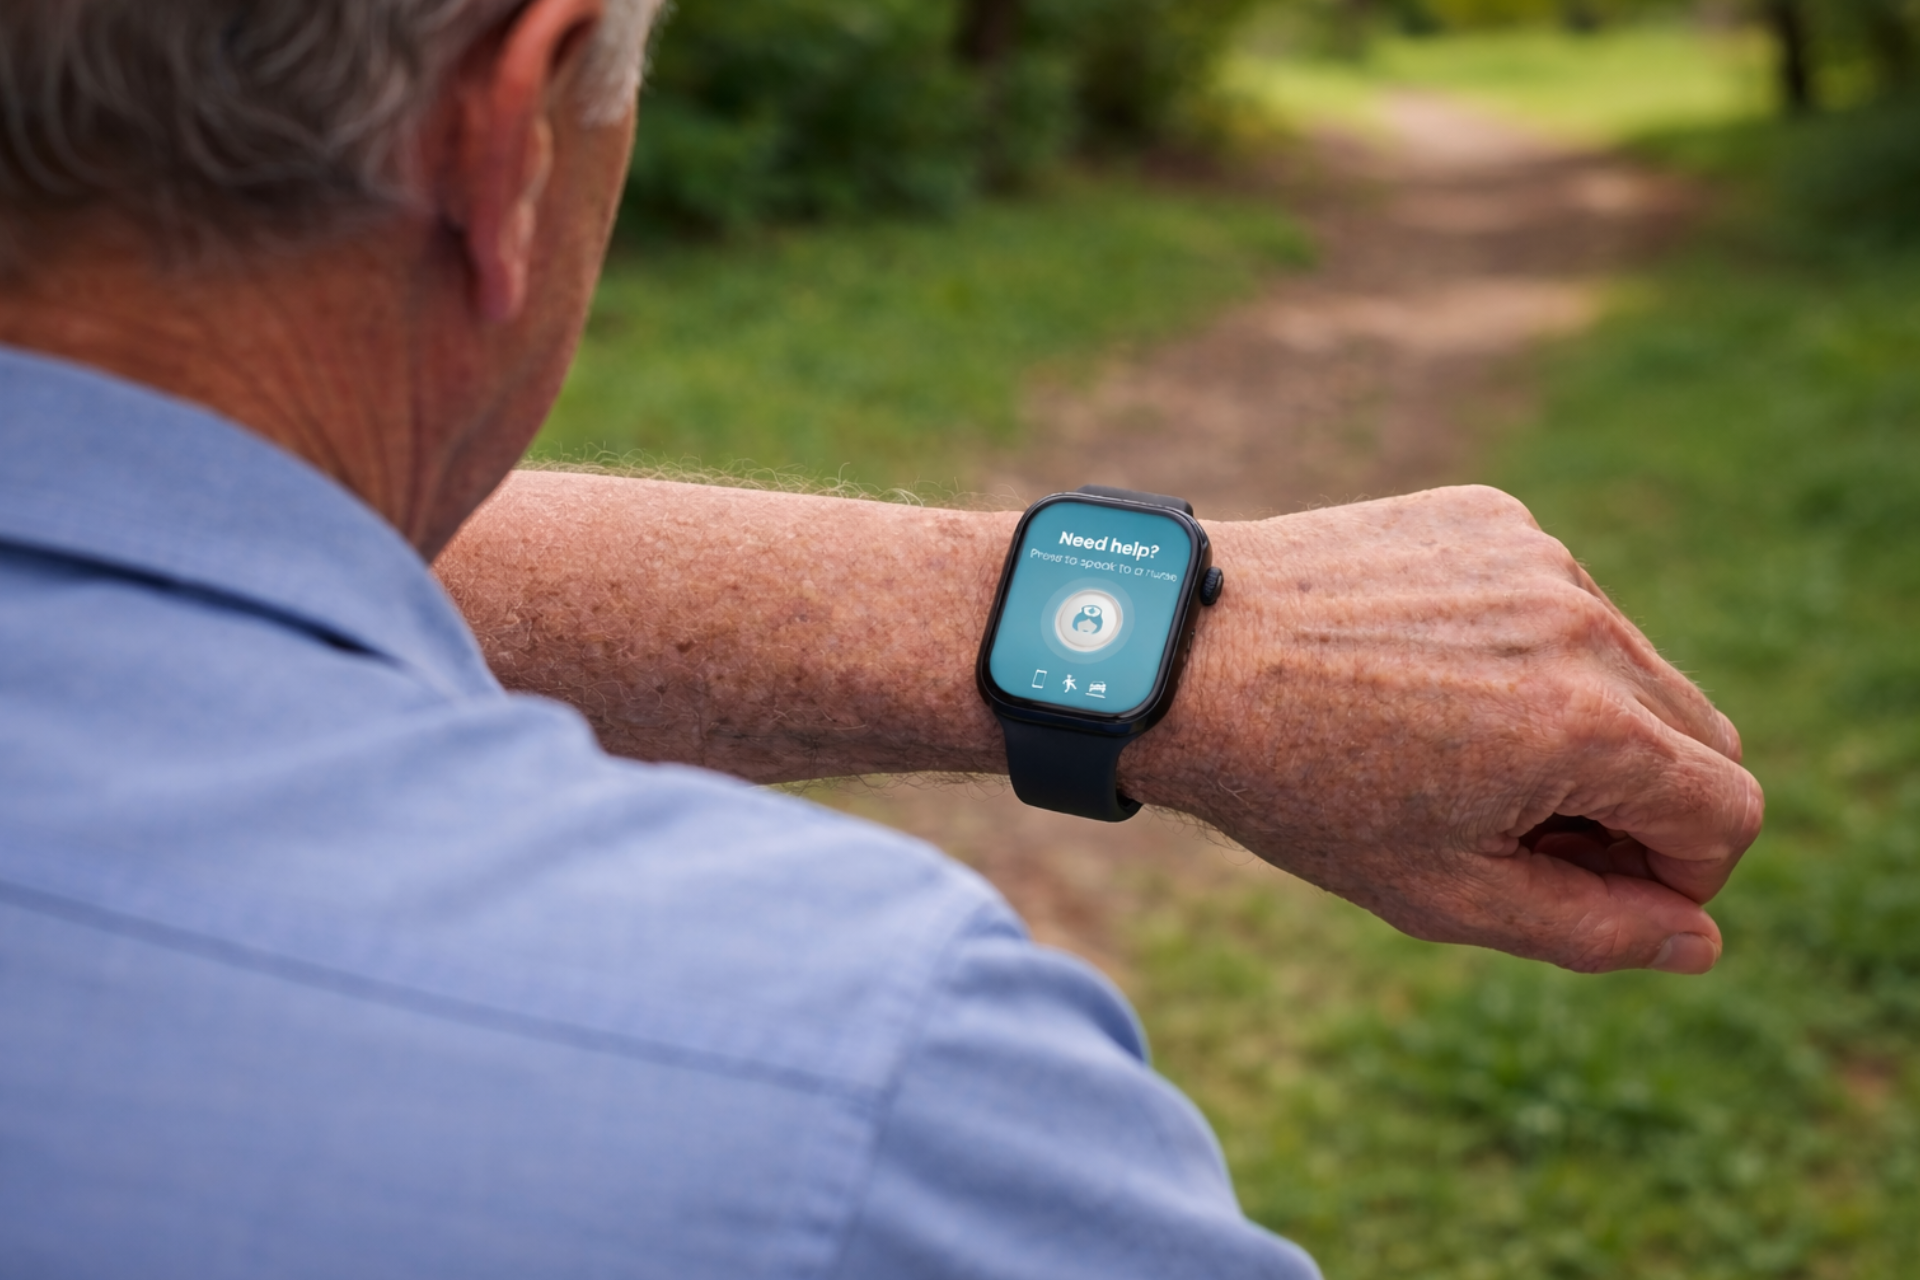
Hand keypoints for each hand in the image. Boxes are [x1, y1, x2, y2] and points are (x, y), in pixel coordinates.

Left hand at [1122, 486, 1762, 974]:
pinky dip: (1528, 651)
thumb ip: (1590, 929)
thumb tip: (1697, 939)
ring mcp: (1538, 555)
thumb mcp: (1441, 893)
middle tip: (1521, 833)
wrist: (1176, 654)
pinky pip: (1560, 599)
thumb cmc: (1296, 785)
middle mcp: (1583, 622)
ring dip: (1585, 725)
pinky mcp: (1491, 516)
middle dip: (1640, 804)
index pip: (1726, 812)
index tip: (1591, 885)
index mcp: (1587, 723)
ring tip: (1456, 753)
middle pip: (1698, 734)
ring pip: (1631, 665)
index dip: (1677, 874)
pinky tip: (1425, 678)